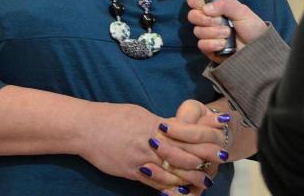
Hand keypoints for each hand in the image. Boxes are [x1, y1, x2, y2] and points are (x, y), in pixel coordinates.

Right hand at [75, 101, 213, 193]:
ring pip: (170, 172)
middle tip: (216, 167)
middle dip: (201, 162)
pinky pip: (152, 183)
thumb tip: (175, 126)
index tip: (216, 144)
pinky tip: (178, 192)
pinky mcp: (130, 172)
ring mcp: (140, 159)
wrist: (87, 127)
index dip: (202, 141)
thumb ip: (159, 123)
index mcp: (155, 125)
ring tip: (203, 183)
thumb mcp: (140, 114)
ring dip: (188, 179)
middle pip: (182, 154)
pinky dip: (167, 188)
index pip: (185, 134)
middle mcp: (150, 143)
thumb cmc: (114, 116)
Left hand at [153, 100, 229, 191]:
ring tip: (147, 168)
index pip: (200, 135)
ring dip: (168, 174)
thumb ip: (190, 115)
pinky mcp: (198, 186)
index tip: (162, 125)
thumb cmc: (196, 119)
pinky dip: (176, 194)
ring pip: (190, 178)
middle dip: (171, 152)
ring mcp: (207, 173)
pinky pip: (190, 194)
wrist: (206, 135)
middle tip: (152, 143)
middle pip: (194, 158)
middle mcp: (215, 158)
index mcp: (217, 136)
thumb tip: (182, 121)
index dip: (181, 131)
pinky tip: (162, 192)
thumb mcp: (194, 110)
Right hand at [187, 0, 268, 61]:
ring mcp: (208, 34)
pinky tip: (223, 44)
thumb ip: (226, 5)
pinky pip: (201, 44)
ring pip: (198, 31)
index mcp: (216, 6)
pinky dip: (213, 44)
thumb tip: (206, 8)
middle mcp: (210, 19)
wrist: (257, 49)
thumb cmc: (252, 27)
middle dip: (205, 19)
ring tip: (228, 33)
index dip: (194, 1)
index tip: (202, 5)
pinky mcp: (208, 48)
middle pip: (192, 15)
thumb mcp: (242, 11)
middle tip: (220, 21)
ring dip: (214, 32)